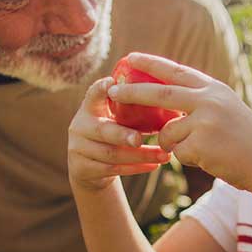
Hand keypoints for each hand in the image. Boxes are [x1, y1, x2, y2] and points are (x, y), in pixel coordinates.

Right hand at [68, 76, 172, 192]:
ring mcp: (79, 149)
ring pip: (112, 154)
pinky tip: (154, 166)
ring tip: (165, 155)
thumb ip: (129, 110)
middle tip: (140, 139)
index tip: (111, 82)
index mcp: (89, 108)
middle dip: (122, 135)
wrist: (87, 167)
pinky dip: (136, 168)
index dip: (100, 89)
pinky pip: (114, 169)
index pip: (92, 95)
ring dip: (140, 155)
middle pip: (102, 131)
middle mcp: (80, 127)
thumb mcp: (113, 119)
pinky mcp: (83, 168)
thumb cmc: (111, 134)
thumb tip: (172, 101)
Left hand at [105, 53, 251, 189]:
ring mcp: (205, 122)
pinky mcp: (201, 144)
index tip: (130, 58)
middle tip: (112, 90)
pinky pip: (177, 153)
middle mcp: (208, 101)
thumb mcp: (226, 109)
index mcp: (214, 89)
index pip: (176, 71)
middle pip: (160, 93)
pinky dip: (187, 158)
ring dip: (174, 144)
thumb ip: (199, 102)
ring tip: (200, 149)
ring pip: (168, 133)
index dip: (151, 64)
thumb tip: (165, 101)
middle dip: (133, 92)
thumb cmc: (247, 140)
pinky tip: (209, 159)